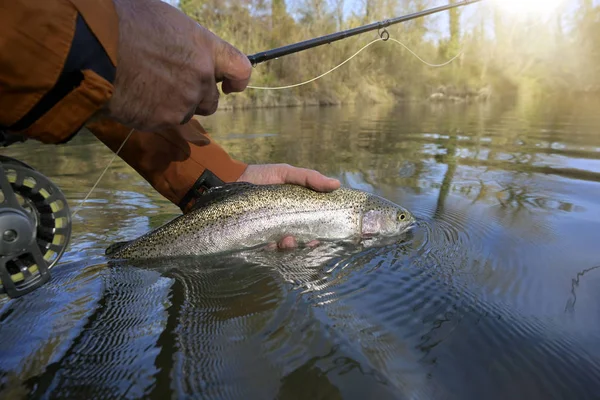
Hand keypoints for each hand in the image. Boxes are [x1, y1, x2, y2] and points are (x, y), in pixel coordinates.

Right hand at [107, 0, 250, 131]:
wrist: (92, 47)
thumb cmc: (124, 22)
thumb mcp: (164, 20)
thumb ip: (185, 42)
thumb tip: (184, 50)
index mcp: (205, 48)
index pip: (241, 70)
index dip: (237, 80)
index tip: (230, 86)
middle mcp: (200, 78)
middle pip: (211, 100)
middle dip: (196, 96)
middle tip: (170, 84)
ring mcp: (183, 102)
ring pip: (186, 113)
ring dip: (172, 106)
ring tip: (146, 86)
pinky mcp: (163, 120)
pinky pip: (163, 122)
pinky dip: (152, 114)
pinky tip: (134, 96)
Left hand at [237, 164, 340, 249]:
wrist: (230, 179)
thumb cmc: (260, 176)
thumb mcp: (286, 173)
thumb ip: (309, 178)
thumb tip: (336, 184)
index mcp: (296, 209)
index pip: (312, 225)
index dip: (319, 233)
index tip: (321, 236)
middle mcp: (285, 223)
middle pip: (301, 240)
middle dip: (305, 244)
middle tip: (306, 242)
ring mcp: (270, 231)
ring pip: (284, 246)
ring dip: (289, 247)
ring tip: (286, 241)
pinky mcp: (255, 237)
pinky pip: (266, 249)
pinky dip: (270, 248)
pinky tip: (270, 243)